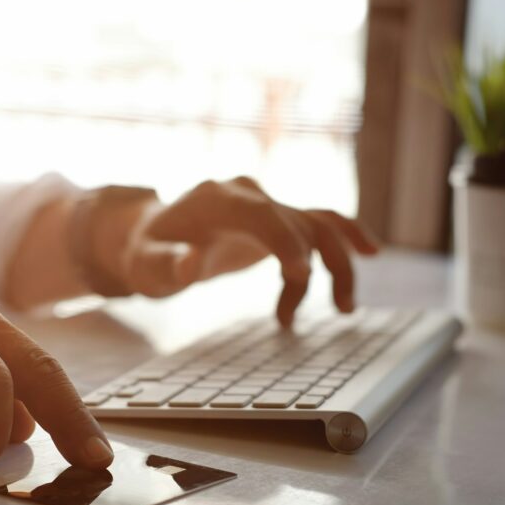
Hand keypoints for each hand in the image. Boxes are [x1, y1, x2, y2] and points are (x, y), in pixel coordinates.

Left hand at [104, 177, 379, 325]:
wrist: (153, 236)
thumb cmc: (147, 252)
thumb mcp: (145, 264)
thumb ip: (166, 264)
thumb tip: (191, 263)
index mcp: (218, 198)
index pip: (261, 212)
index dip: (284, 239)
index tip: (301, 273)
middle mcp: (250, 194)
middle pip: (303, 220)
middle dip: (328, 263)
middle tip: (343, 309)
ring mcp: (268, 205)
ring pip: (320, 224)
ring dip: (340, 263)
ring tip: (345, 310)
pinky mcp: (277, 221)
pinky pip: (318, 227)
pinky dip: (339, 246)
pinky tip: (359, 263)